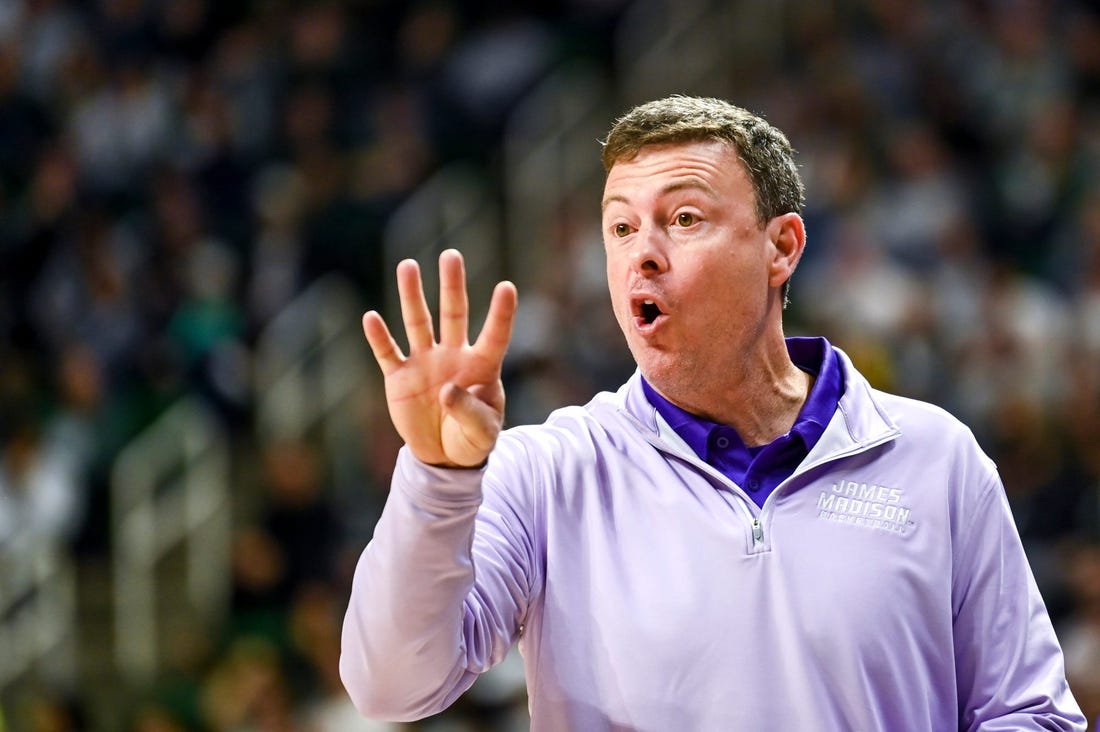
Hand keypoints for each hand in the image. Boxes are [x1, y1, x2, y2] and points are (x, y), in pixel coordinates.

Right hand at [362, 249, 517, 467]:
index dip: (501, 314)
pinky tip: (371, 318)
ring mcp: (424, 363)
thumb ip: (469, 411)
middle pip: (453, 314)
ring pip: (418, 323)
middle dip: (452, 285)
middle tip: (451, 256)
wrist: (443, 457)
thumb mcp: (482, 433)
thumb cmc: (472, 440)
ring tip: (408, 265)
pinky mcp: (399, 377)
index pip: (494, 335)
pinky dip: (379, 338)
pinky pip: (388, 353)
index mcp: (482, 366)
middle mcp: (453, 356)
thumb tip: (448, 390)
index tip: (507, 287)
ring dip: (412, 296)